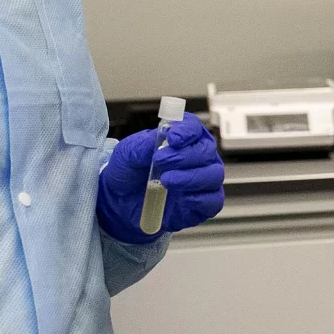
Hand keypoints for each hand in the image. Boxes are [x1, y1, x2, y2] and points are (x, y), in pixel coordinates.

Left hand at [97, 114, 224, 244]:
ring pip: (214, 175)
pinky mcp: (201, 205)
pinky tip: (182, 198)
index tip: (173, 138)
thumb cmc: (128, 171)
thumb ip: (144, 144)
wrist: (119, 201)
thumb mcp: (127, 152)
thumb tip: (163, 138)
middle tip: (161, 161)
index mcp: (182, 139)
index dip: (187, 131)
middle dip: (185, 155)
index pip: (194, 128)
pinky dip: (200, 199)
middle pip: (207, 150)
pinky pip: (213, 201)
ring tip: (166, 181)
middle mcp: (197, 158)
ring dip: (191, 177)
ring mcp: (202, 182)